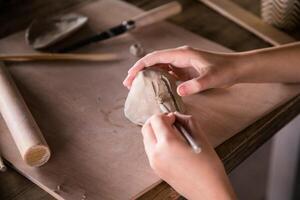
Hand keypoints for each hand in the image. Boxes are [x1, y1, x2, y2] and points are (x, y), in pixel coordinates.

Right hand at [124, 46, 242, 95]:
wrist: (235, 69)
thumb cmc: (225, 70)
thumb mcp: (211, 78)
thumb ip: (196, 85)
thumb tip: (178, 91)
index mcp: (182, 55)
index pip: (155, 58)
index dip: (141, 66)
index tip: (131, 76)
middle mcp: (179, 57)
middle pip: (153, 62)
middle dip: (139, 71)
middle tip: (128, 83)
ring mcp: (181, 63)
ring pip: (158, 67)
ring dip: (147, 75)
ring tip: (136, 86)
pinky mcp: (184, 70)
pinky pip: (166, 73)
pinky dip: (157, 79)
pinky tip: (153, 87)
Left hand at [142, 113, 235, 199]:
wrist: (209, 192)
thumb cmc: (209, 168)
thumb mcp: (201, 138)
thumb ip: (187, 121)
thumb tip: (177, 116)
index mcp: (167, 144)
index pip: (155, 120)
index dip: (165, 115)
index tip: (175, 118)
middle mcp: (156, 154)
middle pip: (146, 128)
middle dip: (157, 121)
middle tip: (170, 122)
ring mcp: (154, 163)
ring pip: (146, 139)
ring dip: (155, 132)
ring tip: (172, 134)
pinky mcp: (157, 170)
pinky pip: (150, 151)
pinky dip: (156, 143)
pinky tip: (171, 146)